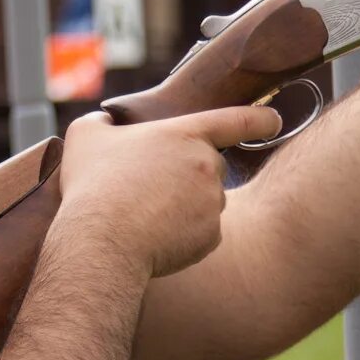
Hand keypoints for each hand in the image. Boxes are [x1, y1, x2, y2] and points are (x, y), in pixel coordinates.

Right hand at [58, 105, 279, 278]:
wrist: (102, 239)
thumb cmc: (93, 184)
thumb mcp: (86, 137)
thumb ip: (101, 123)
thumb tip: (106, 123)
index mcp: (185, 134)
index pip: (237, 119)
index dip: (260, 119)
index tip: (273, 121)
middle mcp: (208, 166)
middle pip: (211, 167)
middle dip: (188, 175)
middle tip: (150, 188)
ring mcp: (212, 203)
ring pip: (205, 201)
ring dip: (184, 205)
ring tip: (145, 215)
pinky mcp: (211, 237)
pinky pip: (202, 232)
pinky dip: (182, 235)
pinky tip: (154, 236)